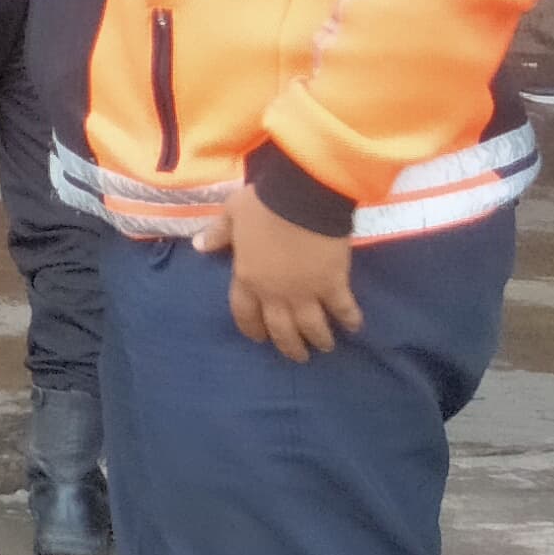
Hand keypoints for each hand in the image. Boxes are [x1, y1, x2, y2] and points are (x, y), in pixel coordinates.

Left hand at [196, 182, 363, 357]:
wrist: (302, 199)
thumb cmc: (263, 205)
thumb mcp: (231, 215)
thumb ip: (218, 233)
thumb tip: (199, 245)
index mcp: (246, 277)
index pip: (244, 313)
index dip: (251, 328)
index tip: (259, 338)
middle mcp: (274, 292)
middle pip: (280, 328)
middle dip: (289, 345)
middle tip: (298, 355)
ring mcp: (305, 291)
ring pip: (311, 326)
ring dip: (318, 339)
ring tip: (325, 347)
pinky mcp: (333, 284)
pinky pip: (343, 308)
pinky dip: (350, 319)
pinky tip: (354, 328)